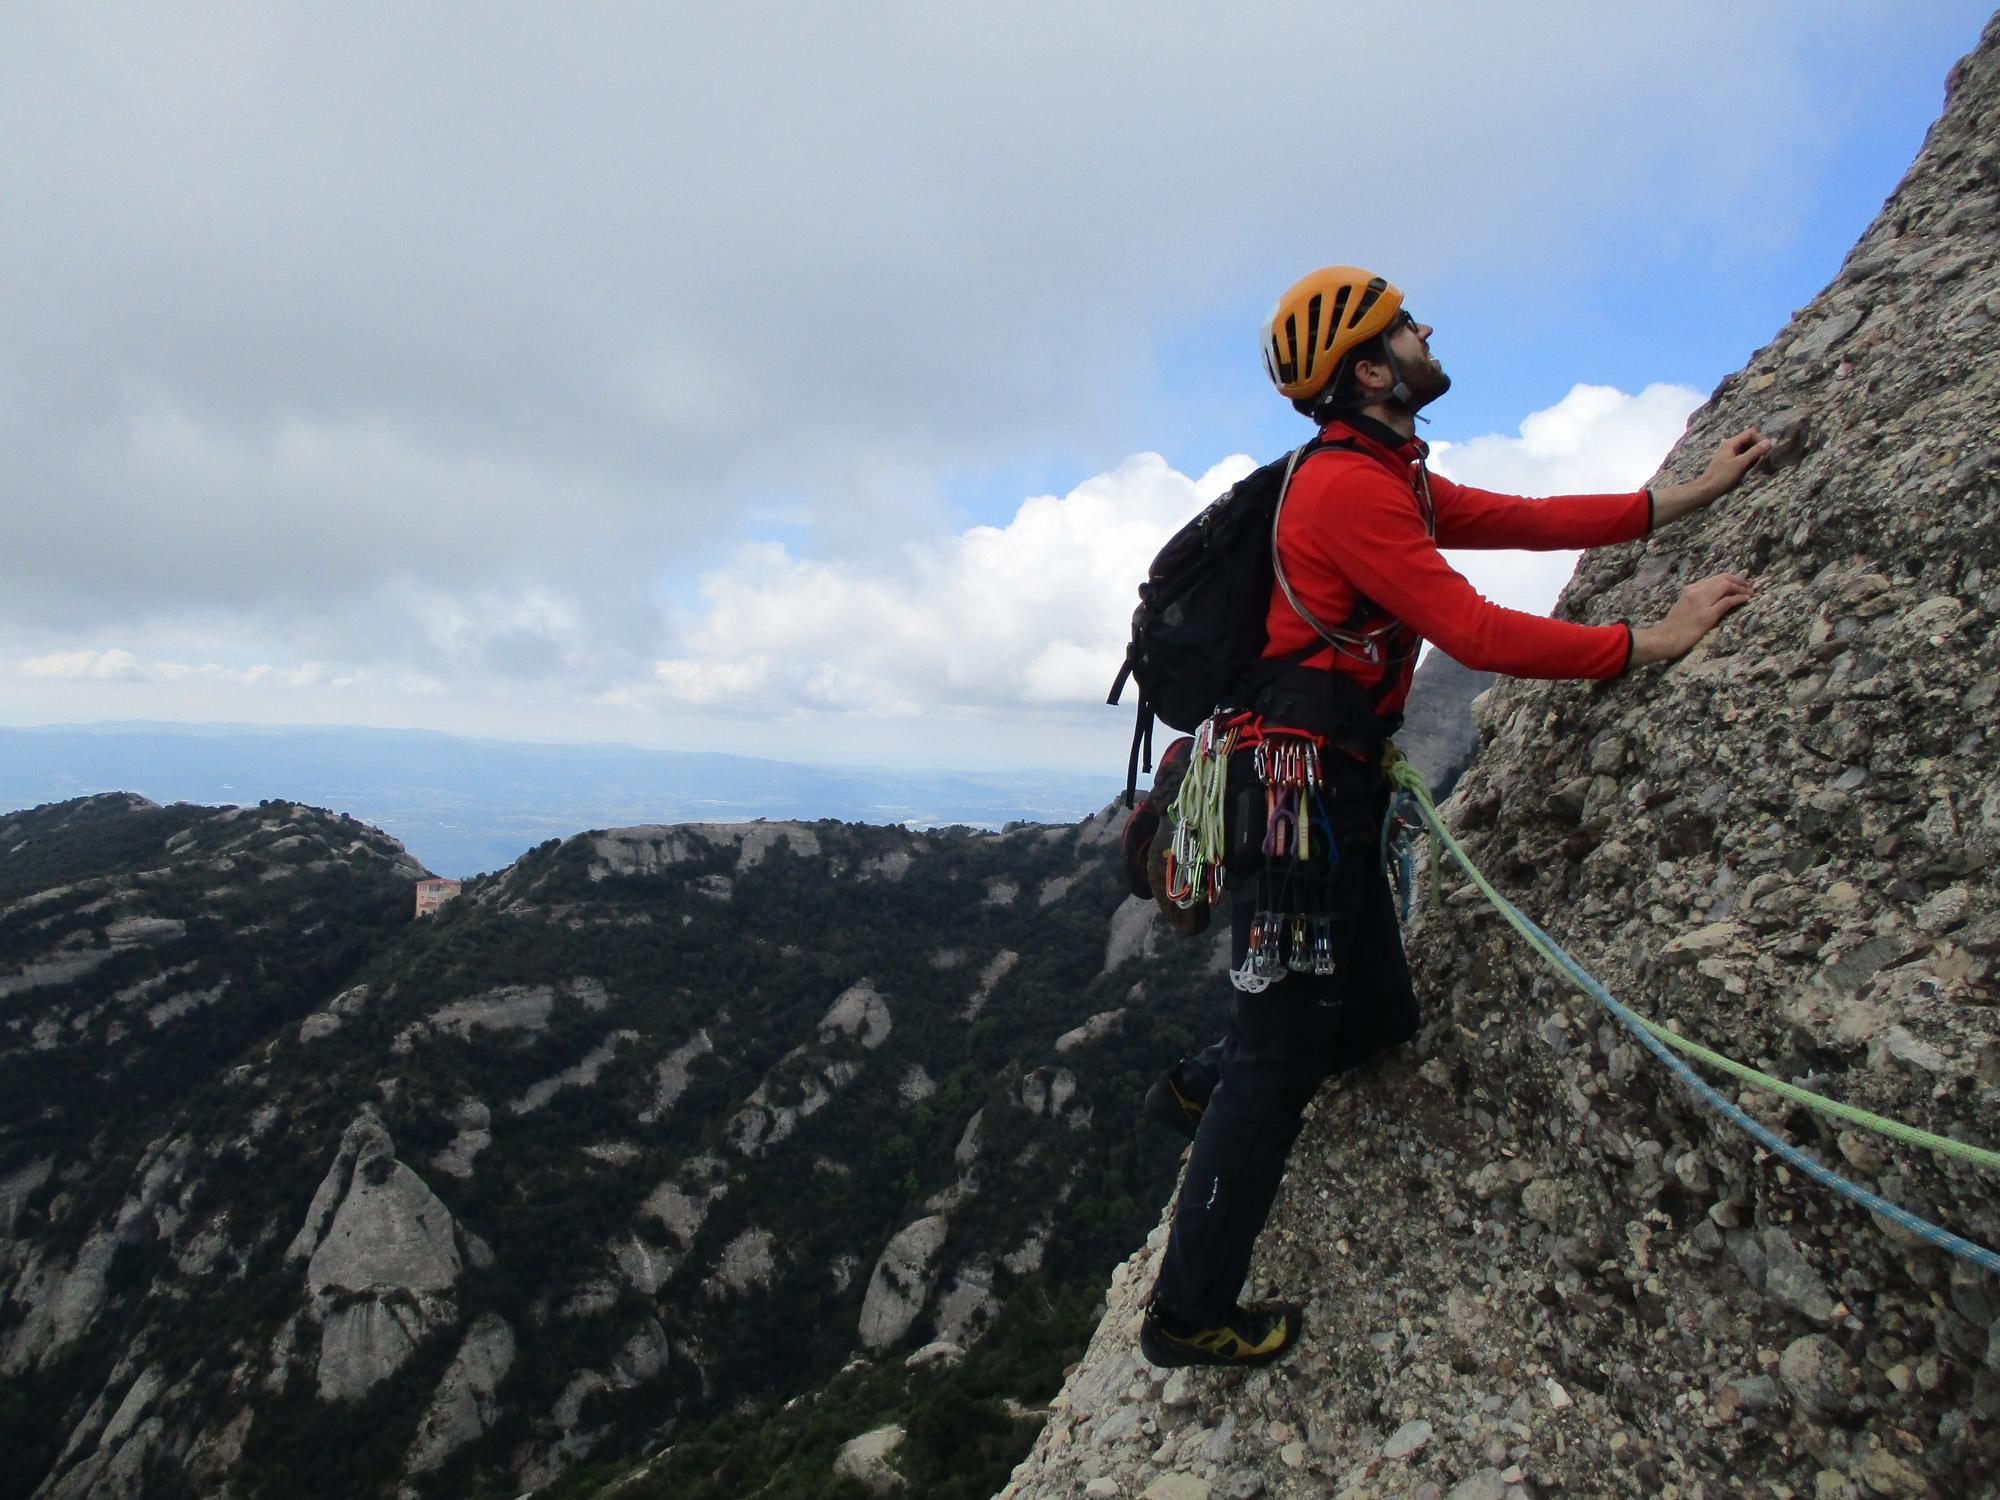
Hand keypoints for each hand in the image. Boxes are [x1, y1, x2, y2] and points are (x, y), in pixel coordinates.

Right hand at [1630, 572, 1753, 665]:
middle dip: (1740, 581)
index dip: (1732, 578)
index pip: (1716, 577)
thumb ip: (1697, 598)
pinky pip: (1728, 601)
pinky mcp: (1707, 615)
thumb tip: (1715, 596)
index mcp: (1690, 588)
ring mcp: (1702, 602)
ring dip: (1742, 589)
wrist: (1665, 638)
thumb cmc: (1675, 626)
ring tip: (1750, 594)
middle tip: (1749, 588)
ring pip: (1727, 586)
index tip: (1740, 584)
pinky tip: (1746, 600)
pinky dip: (1739, 598)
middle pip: (1724, 578)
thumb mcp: (1684, 605)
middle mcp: (1696, 591)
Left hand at [1651, 429, 1774, 524]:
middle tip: (1766, 456)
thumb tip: (1769, 442)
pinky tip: (1753, 466)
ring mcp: (1730, 454)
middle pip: (1749, 440)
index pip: (1750, 433)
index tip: (1766, 449)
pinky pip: (1743, 456)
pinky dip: (1750, 459)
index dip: (1760, 439)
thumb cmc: (1721, 476)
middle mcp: (1730, 445)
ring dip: (1755, 453)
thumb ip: (1754, 452)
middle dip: (1758, 446)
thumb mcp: (1740, 464)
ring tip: (1761, 461)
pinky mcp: (1730, 462)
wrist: (1706, 490)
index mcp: (1731, 443)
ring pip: (1747, 448)